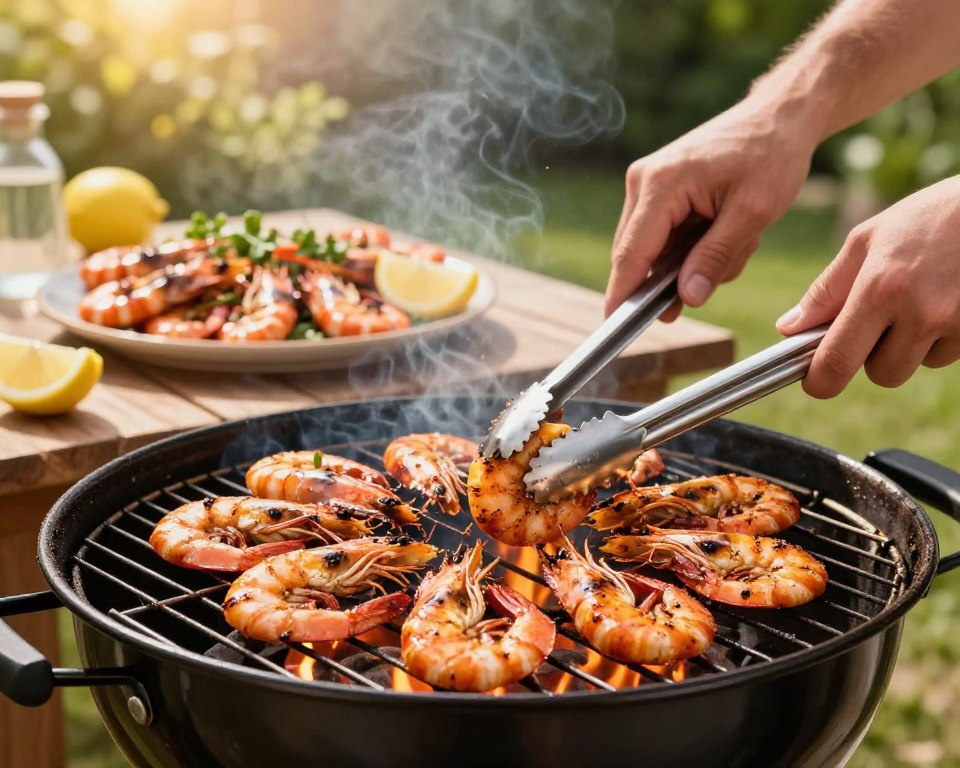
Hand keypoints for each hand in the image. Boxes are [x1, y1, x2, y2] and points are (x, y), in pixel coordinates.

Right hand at [606, 99, 817, 316]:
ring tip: (739, 239)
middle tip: (726, 267)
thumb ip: (715, 257)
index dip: (622, 295)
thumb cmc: (771, 155)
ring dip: (693, 260)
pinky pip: (665, 238)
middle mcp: (643, 182)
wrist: (780, 116)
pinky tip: (728, 232)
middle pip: (638, 255)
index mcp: (661, 184)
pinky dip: (694, 246)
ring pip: (655, 251)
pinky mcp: (658, 189)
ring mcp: (647, 184)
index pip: (632, 253)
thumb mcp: (753, 212)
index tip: (614, 329)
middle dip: (676, 276)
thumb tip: (687, 298)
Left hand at [778, 175, 959, 397]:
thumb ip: (827, 290)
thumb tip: (789, 328)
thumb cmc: (931, 216)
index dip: (821, 381)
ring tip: (921, 299)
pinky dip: (943, 336)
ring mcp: (958, 323)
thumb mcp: (868, 239)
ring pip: (918, 365)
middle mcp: (921, 312)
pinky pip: (950, 353)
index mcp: (880, 289)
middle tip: (880, 320)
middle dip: (874, 356)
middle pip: (882, 375)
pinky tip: (948, 300)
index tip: (816, 380)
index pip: (838, 361)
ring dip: (912, 346)